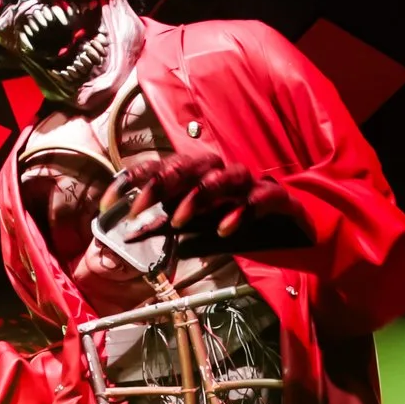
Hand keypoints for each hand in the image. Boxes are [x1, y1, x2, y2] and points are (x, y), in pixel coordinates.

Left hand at [124, 152, 310, 252]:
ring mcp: (252, 184)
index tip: (107, 204)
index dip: (133, 180)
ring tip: (179, 220)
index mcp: (200, 178)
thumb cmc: (243, 228)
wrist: (297, 239)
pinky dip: (243, 210)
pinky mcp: (279, 198)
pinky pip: (262, 197)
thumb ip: (167, 229)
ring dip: (200, 195)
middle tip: (138, 207)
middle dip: (162, 182)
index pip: (162, 168)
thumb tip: (130, 234)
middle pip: (192, 164)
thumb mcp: (198, 231)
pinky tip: (225, 228)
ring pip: (226, 174)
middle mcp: (223, 174)